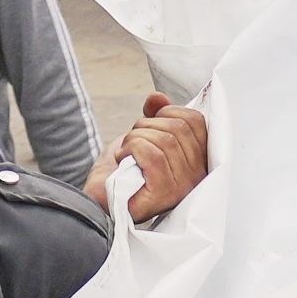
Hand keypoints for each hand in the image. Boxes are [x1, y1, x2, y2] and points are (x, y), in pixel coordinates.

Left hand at [109, 94, 212, 226]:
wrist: (98, 200)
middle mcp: (196, 177)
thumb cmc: (123, 171)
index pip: (196, 122)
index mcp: (197, 161)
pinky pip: (153, 155)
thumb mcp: (143, 136)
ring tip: (125, 151)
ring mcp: (182, 187)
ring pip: (165, 140)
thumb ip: (156, 116)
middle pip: (178, 128)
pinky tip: (121, 157)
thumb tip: (157, 97)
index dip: (169, 112)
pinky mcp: (164, 193)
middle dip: (147, 125)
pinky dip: (131, 148)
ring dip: (135, 137)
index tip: (149, 123)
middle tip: (131, 141)